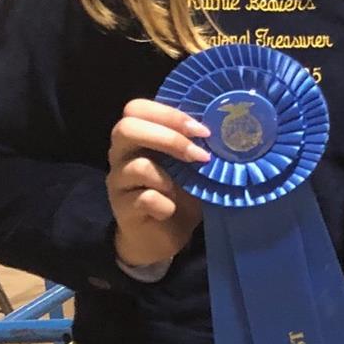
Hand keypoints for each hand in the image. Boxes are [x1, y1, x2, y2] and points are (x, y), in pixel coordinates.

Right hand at [106, 98, 208, 267]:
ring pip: (136, 166)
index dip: (169, 114)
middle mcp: (120, 155)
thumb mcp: (189, 164)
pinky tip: (171, 209)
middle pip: (126, 128)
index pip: (136, 108)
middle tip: (199, 154)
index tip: (203, 130)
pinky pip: (144, 199)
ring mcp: (118, 182)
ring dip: (169, 176)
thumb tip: (226, 126)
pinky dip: (164, 204)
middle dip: (169, 138)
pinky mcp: (122, 209)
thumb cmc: (178, 193)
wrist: (162, 235)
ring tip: (186, 186)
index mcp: (136, 137)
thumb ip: (194, 143)